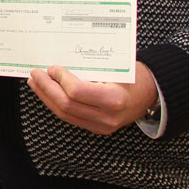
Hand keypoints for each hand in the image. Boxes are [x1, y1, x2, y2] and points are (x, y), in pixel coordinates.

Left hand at [27, 62, 156, 134]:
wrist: (152, 93)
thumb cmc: (135, 75)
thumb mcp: (116, 67)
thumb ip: (90, 67)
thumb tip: (60, 60)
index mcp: (114, 99)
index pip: (77, 92)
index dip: (60, 79)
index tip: (52, 67)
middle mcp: (107, 117)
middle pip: (66, 105)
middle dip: (47, 88)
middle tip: (35, 73)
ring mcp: (101, 126)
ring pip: (65, 114)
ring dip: (47, 97)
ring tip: (36, 83)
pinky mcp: (96, 128)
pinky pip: (70, 117)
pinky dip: (56, 104)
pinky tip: (48, 93)